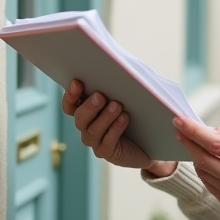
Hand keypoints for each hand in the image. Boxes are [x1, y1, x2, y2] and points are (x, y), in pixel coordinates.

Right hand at [60, 80, 174, 175]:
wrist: (150, 141)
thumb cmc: (136, 113)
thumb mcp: (127, 96)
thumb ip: (118, 84)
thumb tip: (118, 67)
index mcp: (86, 111)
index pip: (70, 105)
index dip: (71, 95)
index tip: (78, 82)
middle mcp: (86, 127)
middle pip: (79, 118)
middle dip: (89, 106)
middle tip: (100, 96)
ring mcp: (95, 142)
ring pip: (93, 130)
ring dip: (105, 116)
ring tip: (117, 105)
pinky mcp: (108, 153)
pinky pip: (107, 141)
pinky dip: (115, 128)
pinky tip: (124, 118)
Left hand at [173, 117, 219, 218]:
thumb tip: (210, 131)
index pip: (215, 144)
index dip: (194, 132)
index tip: (180, 122)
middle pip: (204, 160)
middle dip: (188, 143)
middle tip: (180, 130)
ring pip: (204, 172)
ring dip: (196, 157)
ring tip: (196, 144)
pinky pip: (210, 185)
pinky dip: (206, 171)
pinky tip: (208, 162)